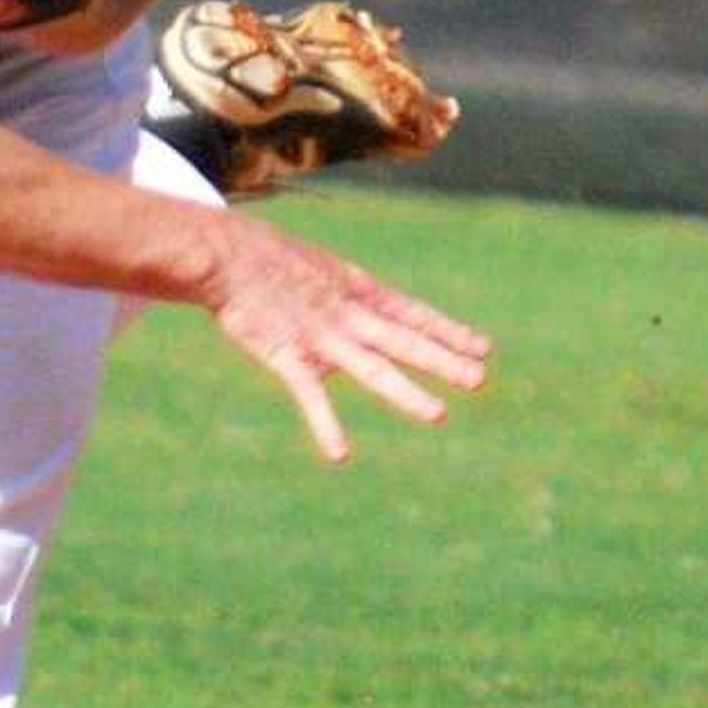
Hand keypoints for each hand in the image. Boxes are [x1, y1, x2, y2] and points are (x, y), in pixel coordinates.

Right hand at [203, 213, 489, 462]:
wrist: (223, 252)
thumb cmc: (265, 260)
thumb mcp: (315, 270)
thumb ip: (337, 296)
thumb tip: (353, 311)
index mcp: (356, 290)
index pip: (412, 313)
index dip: (448, 331)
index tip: (484, 348)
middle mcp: (348, 314)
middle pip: (404, 341)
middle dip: (442, 360)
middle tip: (479, 379)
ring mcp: (321, 336)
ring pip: (373, 368)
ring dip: (406, 393)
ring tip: (439, 416)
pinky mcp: (287, 354)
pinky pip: (310, 396)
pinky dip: (325, 425)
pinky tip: (340, 455)